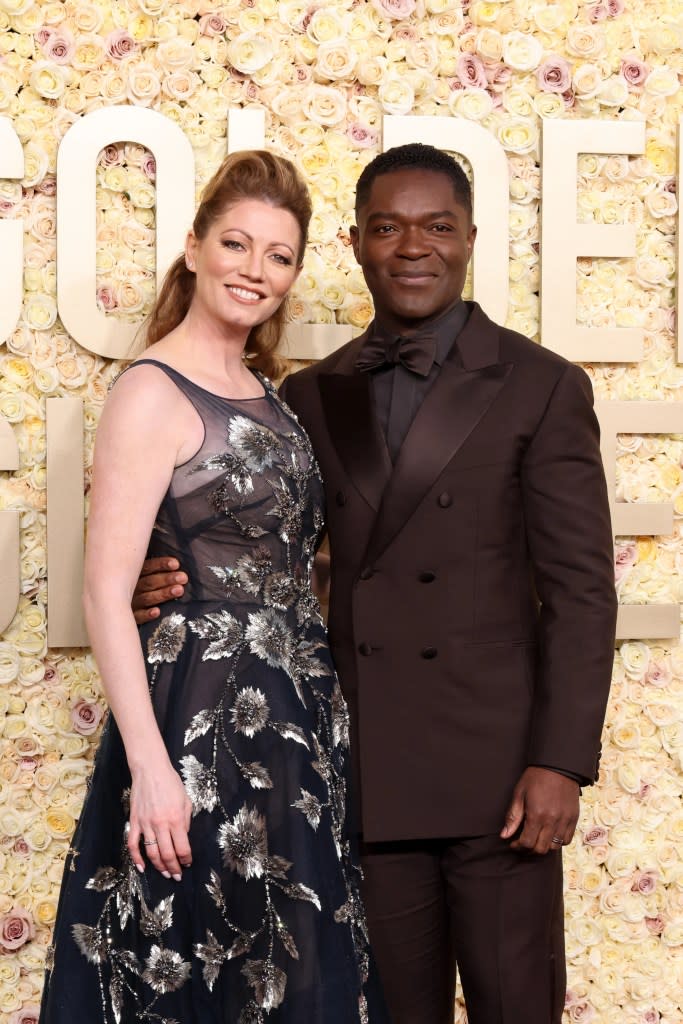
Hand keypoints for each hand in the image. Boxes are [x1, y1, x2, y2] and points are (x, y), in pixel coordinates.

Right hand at [127, 759, 192, 878]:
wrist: (150, 770)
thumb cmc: (171, 783)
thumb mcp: (186, 800)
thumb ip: (186, 820)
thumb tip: (183, 836)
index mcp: (176, 819)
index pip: (182, 847)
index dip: (186, 859)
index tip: (188, 863)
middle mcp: (161, 824)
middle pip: (168, 854)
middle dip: (174, 868)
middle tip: (177, 876)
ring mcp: (146, 824)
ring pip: (152, 852)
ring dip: (159, 866)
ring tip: (165, 873)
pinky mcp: (134, 822)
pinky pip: (133, 844)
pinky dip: (136, 858)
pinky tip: (142, 868)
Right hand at [132, 557, 187, 624]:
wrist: (118, 610)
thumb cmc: (138, 588)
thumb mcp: (142, 576)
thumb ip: (154, 569)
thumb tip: (172, 562)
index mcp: (134, 575)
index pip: (148, 567)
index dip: (161, 564)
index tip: (176, 564)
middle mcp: (131, 588)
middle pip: (149, 582)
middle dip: (167, 579)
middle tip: (183, 578)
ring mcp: (131, 603)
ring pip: (146, 598)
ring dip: (163, 594)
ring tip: (179, 590)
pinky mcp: (131, 617)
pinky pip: (138, 616)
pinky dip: (147, 614)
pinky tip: (157, 612)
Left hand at [500, 766, 579, 854]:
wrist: (557, 766)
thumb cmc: (535, 778)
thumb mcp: (519, 794)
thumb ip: (512, 817)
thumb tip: (504, 835)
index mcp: (537, 815)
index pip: (527, 843)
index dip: (517, 846)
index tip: (513, 843)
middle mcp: (552, 821)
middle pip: (540, 849)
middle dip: (529, 850)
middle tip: (523, 843)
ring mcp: (565, 821)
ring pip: (554, 847)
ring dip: (543, 846)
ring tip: (536, 838)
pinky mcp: (573, 818)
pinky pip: (567, 840)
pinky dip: (558, 841)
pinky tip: (550, 834)